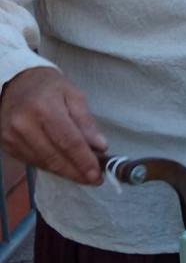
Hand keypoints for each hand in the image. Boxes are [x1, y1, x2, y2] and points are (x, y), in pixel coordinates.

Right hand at [0, 67, 105, 184]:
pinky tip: (66, 168)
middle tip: (95, 180)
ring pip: (43, 163)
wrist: (17, 83)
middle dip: (77, 172)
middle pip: (54, 157)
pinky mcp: (7, 144)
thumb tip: (100, 147)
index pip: (68, 141)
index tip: (98, 174)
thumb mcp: (74, 96)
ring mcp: (12, 136)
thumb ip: (86, 122)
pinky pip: (33, 162)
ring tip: (84, 175)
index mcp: (44, 108)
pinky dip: (52, 167)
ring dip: (65, 172)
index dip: (84, 161)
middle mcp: (24, 124)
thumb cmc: (50, 87)